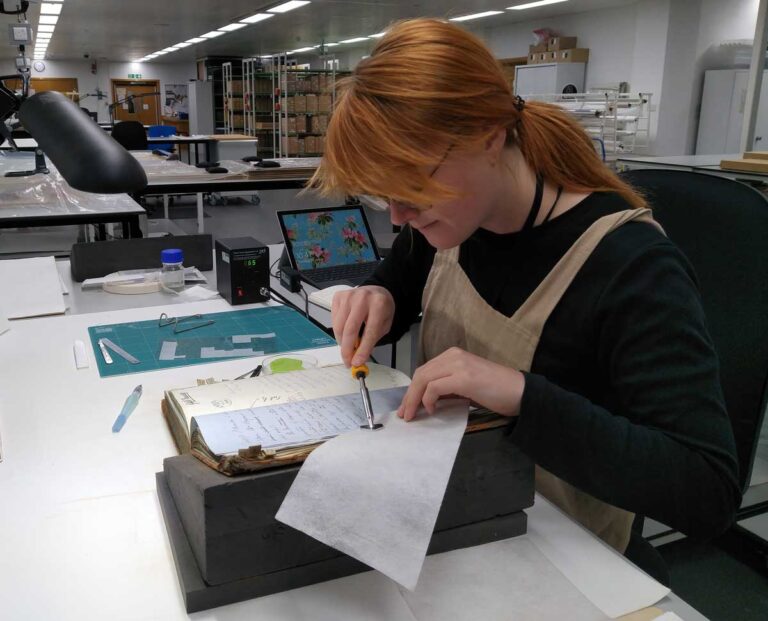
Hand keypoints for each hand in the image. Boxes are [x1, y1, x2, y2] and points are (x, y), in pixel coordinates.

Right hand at [331, 285, 394, 366]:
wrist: (376, 291)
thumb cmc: (381, 309)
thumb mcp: (384, 324)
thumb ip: (372, 339)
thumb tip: (358, 357)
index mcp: (379, 304)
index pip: (369, 332)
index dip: (363, 349)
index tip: (357, 362)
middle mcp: (362, 298)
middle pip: (350, 329)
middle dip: (347, 350)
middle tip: (347, 362)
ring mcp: (348, 296)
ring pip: (339, 326)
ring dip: (342, 342)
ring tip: (348, 348)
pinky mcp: (338, 297)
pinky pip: (334, 320)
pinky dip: (338, 331)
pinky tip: (345, 332)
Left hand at [397, 347, 524, 420]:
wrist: (520, 392)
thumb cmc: (495, 391)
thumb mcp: (466, 386)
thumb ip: (447, 387)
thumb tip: (426, 401)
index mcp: (453, 355)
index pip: (424, 370)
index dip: (412, 389)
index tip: (406, 407)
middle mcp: (453, 355)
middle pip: (420, 374)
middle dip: (409, 395)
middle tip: (405, 414)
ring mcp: (459, 365)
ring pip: (424, 379)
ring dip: (414, 399)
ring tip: (412, 415)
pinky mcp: (464, 377)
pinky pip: (435, 387)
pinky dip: (428, 399)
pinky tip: (432, 410)